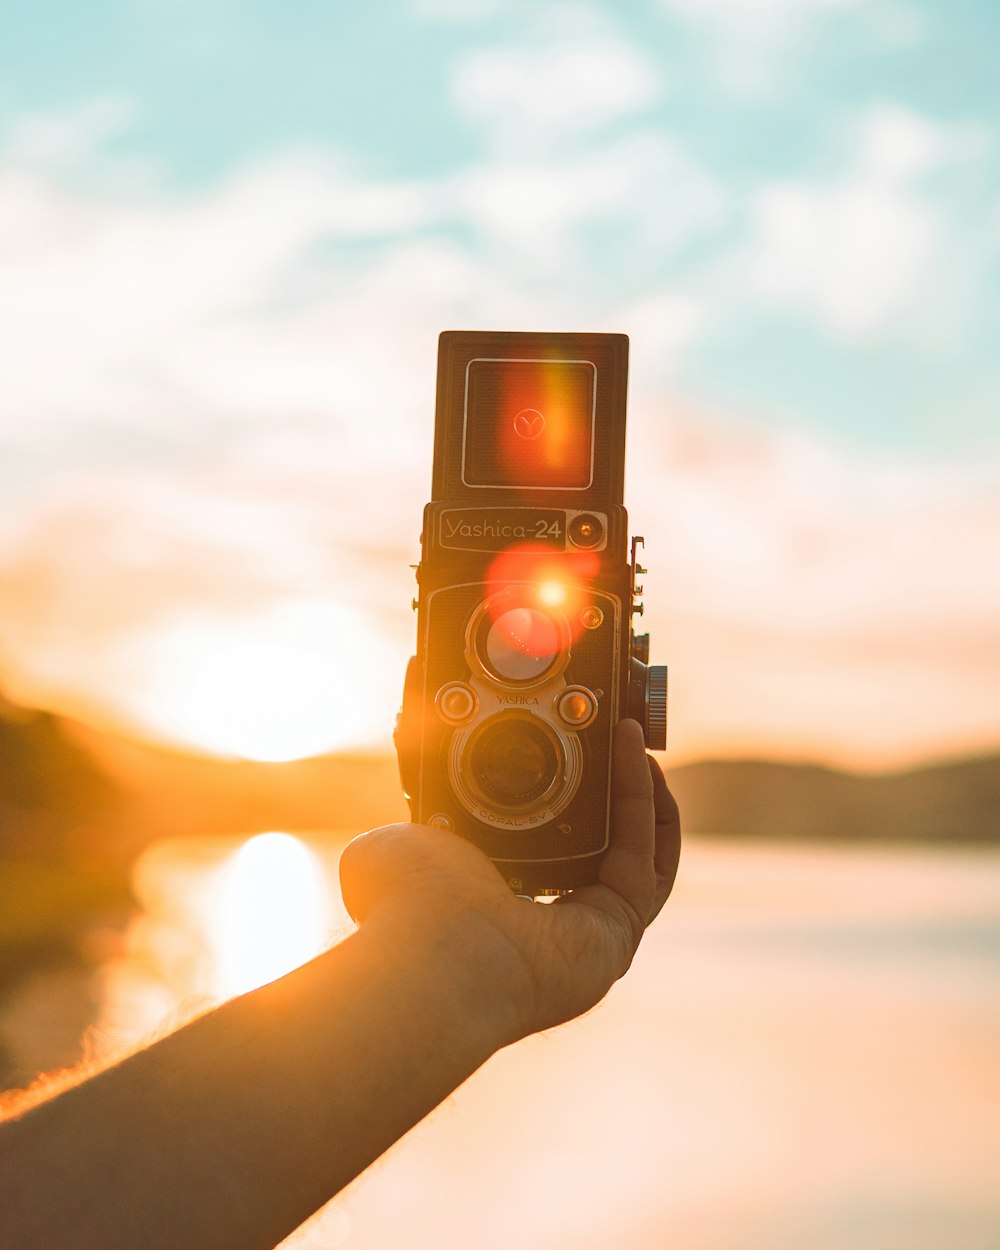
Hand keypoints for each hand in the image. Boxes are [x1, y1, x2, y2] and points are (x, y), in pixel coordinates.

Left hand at [339, 719, 679, 1044]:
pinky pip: (643, 855)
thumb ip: (407, 827)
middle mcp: (551, 929)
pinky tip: (634, 753)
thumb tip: (406, 818)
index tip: (571, 755)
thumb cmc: (405, 907)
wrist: (431, 950)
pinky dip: (642, 799)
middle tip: (620, 745)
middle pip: (606, 854)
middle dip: (618, 796)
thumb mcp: (398, 844)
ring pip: (636, 857)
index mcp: (500, 910)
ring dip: (641, 795)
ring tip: (635, 739)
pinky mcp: (617, 932)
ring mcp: (589, 937)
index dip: (568, 801)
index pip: (550, 852)